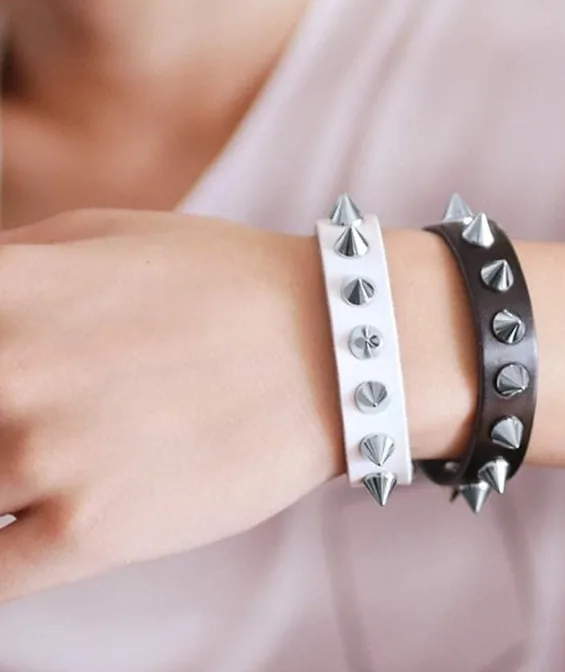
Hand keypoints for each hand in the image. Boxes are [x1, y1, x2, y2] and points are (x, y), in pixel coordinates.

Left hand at [0, 209, 340, 600]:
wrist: (330, 344)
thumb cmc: (220, 281)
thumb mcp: (102, 235)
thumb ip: (7, 269)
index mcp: (2, 288)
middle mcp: (10, 373)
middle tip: (25, 418)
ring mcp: (48, 457)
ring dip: (0, 481)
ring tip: (59, 451)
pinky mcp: (91, 531)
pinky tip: (33, 522)